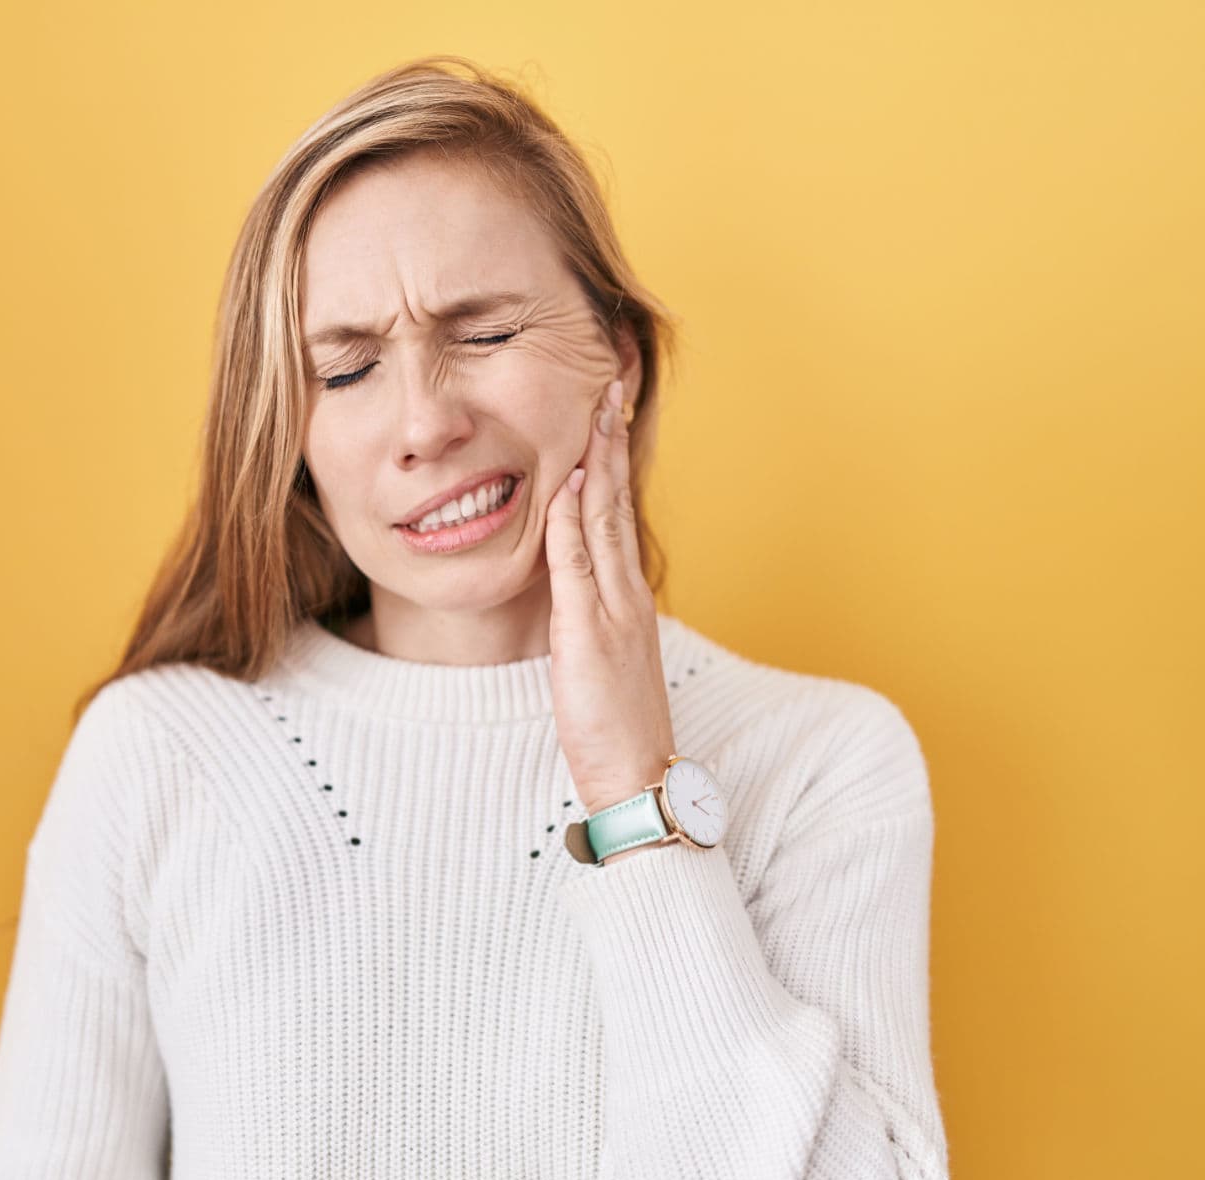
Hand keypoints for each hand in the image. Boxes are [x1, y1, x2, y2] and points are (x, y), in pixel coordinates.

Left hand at [544, 377, 674, 848]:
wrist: (638, 777)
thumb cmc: (616, 727)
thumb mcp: (600, 658)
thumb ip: (587, 615)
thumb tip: (567, 579)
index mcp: (627, 597)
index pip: (618, 511)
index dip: (612, 456)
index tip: (606, 406)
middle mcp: (627, 593)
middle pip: (619, 499)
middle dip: (612, 436)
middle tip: (610, 377)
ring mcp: (615, 610)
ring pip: (607, 519)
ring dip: (601, 459)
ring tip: (596, 405)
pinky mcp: (592, 634)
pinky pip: (581, 566)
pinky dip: (577, 520)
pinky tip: (573, 482)